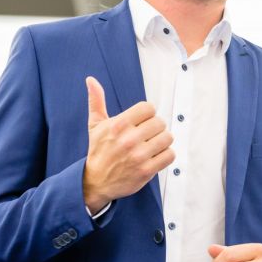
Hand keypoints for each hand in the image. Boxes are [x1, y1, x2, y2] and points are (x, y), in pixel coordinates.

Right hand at [82, 76, 174, 212]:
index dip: (148, 114)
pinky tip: (155, 156)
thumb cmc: (98, 151)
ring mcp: (138, 156)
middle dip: (155, 128)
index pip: (148, 108)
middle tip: (147, 135)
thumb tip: (91, 80)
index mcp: (118, 125)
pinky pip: (169, 155)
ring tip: (152, 145)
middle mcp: (128, 140)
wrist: (96, 182)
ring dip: (162, 141)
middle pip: (160, 122)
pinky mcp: (146, 171)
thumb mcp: (95, 125)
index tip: (142, 121)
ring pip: (167, 138)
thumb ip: (96, 101)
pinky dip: (166, 155)